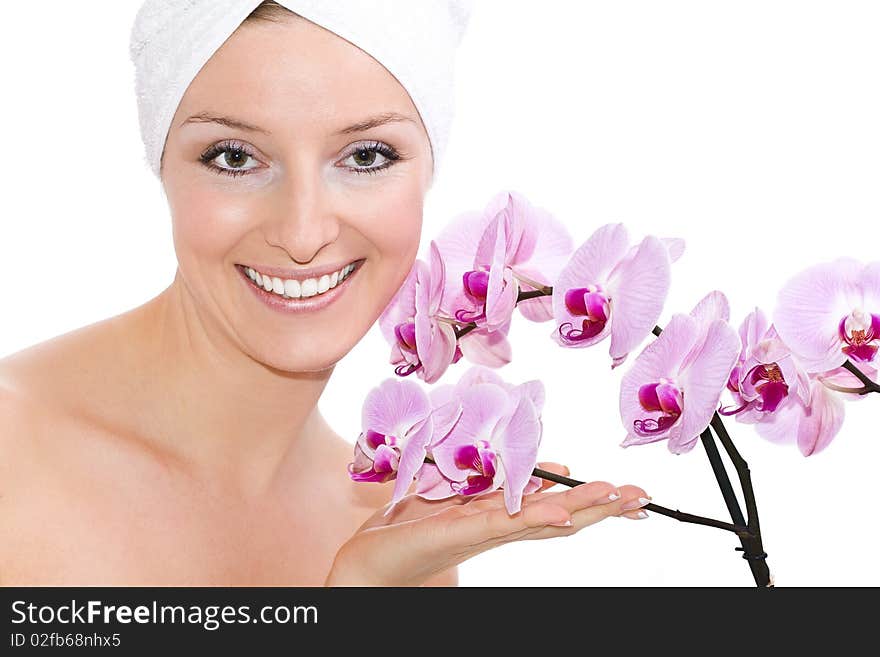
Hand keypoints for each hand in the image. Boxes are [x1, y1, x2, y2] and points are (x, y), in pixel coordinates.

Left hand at [325, 463, 650, 585]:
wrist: (368, 560)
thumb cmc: (410, 526)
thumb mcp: (458, 494)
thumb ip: (495, 483)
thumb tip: (544, 467)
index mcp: (500, 517)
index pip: (555, 507)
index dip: (592, 501)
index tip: (629, 493)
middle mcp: (498, 528)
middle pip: (559, 516)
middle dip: (601, 506)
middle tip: (643, 497)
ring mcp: (480, 533)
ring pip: (540, 520)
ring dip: (580, 508)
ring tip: (617, 499)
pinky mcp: (456, 532)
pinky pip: (500, 523)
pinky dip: (532, 516)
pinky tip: (560, 514)